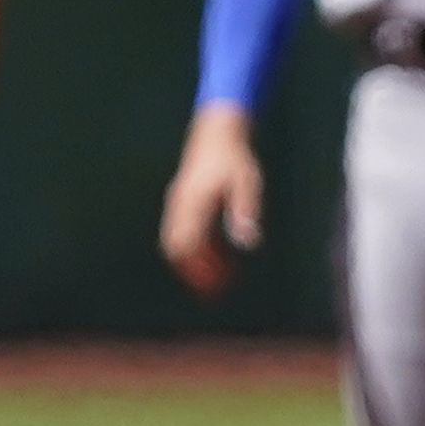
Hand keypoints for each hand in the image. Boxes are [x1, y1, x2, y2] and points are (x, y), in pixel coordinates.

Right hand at [159, 106, 265, 295]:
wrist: (217, 133)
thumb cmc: (235, 158)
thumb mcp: (248, 183)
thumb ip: (246, 210)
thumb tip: (247, 241)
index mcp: (194, 203)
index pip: (186, 244)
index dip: (198, 267)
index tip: (218, 283)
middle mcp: (180, 205)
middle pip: (176, 248)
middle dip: (194, 272)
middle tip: (218, 291)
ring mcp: (178, 205)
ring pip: (177, 243)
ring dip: (196, 262)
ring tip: (223, 279)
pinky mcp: (183, 204)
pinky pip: (184, 233)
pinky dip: (198, 249)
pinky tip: (222, 257)